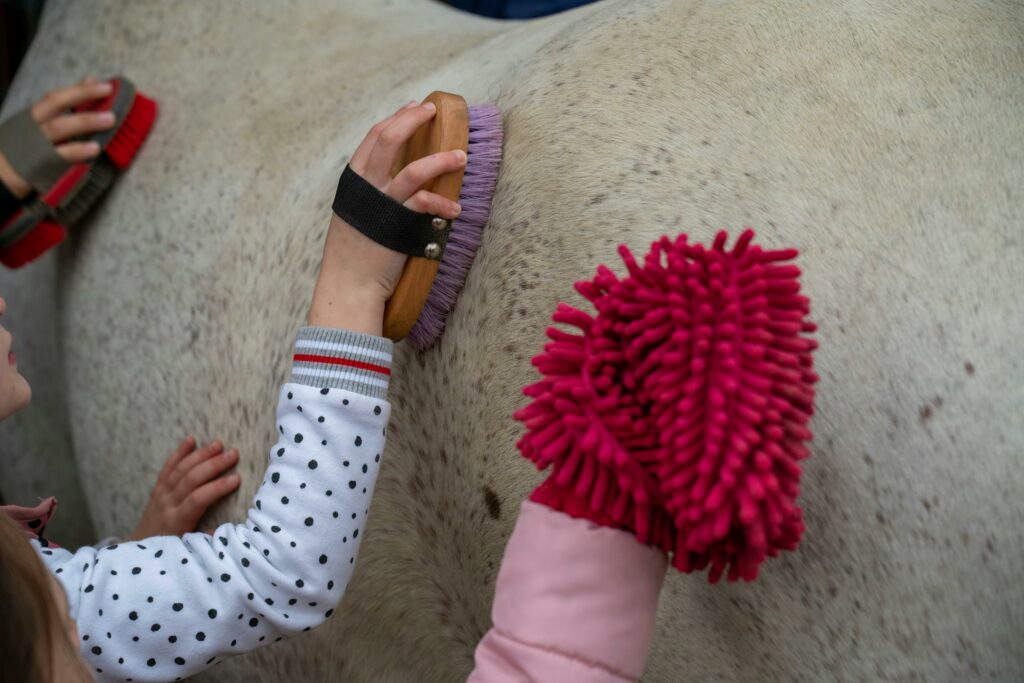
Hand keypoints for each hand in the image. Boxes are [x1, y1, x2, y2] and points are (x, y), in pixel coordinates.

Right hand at [0, 77, 115, 197]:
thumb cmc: (21, 152)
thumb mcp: (32, 130)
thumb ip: (56, 116)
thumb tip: (84, 94)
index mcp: (30, 118)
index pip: (55, 98)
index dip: (78, 89)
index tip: (100, 82)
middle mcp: (31, 127)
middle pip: (55, 104)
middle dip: (82, 95)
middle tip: (108, 90)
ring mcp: (34, 145)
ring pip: (58, 127)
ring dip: (85, 121)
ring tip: (109, 119)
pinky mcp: (38, 166)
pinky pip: (59, 156)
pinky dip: (77, 151)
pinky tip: (94, 148)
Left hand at [130, 437, 240, 539]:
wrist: (140, 546)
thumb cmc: (169, 548)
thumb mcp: (186, 549)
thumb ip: (204, 540)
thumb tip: (221, 531)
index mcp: (178, 520)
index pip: (198, 499)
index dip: (217, 487)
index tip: (237, 478)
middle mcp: (168, 504)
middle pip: (191, 479)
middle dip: (213, 465)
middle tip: (233, 454)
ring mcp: (161, 494)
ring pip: (180, 469)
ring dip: (200, 455)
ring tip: (219, 444)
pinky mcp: (157, 488)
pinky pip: (168, 467)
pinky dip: (179, 452)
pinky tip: (191, 440)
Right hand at [308, 101, 466, 334]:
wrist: (349, 285)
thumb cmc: (354, 255)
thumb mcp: (357, 216)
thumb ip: (372, 195)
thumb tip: (396, 180)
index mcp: (354, 182)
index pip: (373, 138)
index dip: (395, 119)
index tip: (414, 107)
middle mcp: (365, 188)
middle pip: (387, 140)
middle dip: (412, 120)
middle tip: (432, 109)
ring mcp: (382, 205)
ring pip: (413, 169)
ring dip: (440, 160)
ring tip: (461, 156)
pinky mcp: (398, 226)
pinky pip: (425, 204)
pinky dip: (443, 206)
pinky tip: (456, 211)